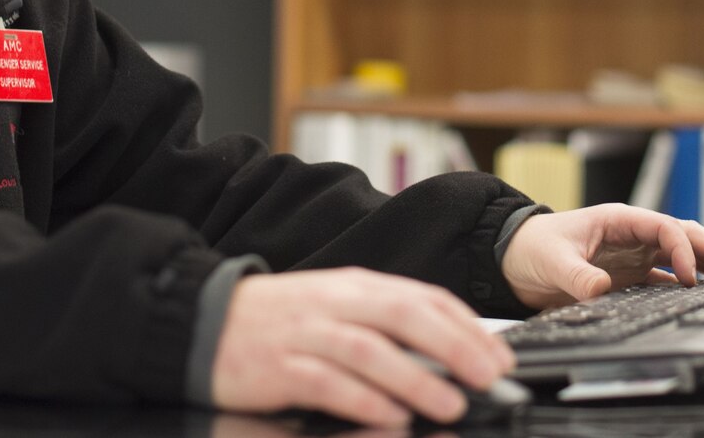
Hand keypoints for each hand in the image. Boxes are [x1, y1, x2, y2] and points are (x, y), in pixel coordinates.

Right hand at [209, 268, 515, 425]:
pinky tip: (389, 417)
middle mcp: (334, 303)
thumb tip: (448, 352)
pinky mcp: (278, 367)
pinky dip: (362, 399)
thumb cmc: (282, 322)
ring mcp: (305, 333)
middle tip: (489, 377)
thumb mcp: (337, 309)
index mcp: (354, 286)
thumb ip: (385, 325)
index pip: (422, 296)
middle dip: (453, 346)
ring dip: (415, 379)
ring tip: (449, 405)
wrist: (205, 321)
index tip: (498, 356)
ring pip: (369, 350)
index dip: (466, 326)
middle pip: (403, 316)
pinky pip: (326, 382)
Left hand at [499, 203, 703, 309]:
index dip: (682, 249)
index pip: (664, 227)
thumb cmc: (531, 247)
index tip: (689, 277)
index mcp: (619, 220)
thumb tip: (599, 289)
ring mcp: (634, 257)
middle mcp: (632, 236)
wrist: (512, 261)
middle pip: (682, 238)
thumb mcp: (552, 259)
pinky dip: (688, 287)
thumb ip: (576, 275)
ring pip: (681, 257)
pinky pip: (665, 281)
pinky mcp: (629, 278)